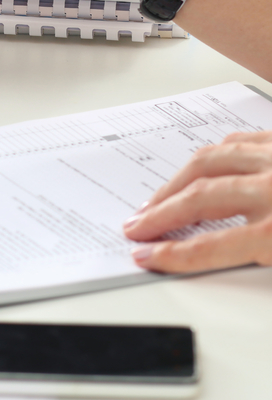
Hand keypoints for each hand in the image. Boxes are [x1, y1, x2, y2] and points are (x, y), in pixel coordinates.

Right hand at [123, 131, 271, 272]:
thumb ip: (259, 255)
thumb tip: (212, 257)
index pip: (212, 246)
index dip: (172, 254)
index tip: (146, 255)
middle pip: (200, 197)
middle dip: (161, 214)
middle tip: (139, 226)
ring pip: (210, 160)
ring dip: (177, 182)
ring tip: (160, 198)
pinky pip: (238, 141)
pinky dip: (212, 156)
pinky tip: (203, 167)